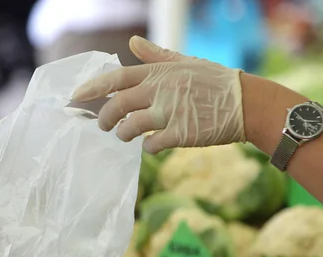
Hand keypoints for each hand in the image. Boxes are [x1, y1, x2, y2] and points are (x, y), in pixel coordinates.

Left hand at [71, 36, 245, 153]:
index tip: (76, 96)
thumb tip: (133, 43)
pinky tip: (151, 145)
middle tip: (103, 125)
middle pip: (117, 105)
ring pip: (129, 127)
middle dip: (104, 118)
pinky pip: (151, 145)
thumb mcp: (185, 62)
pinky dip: (147, 147)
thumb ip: (156, 55)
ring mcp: (169, 113)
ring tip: (124, 135)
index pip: (116, 78)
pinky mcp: (180, 134)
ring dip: (122, 134)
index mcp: (159, 73)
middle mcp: (160, 91)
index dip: (92, 88)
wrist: (246, 103)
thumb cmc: (215, 81)